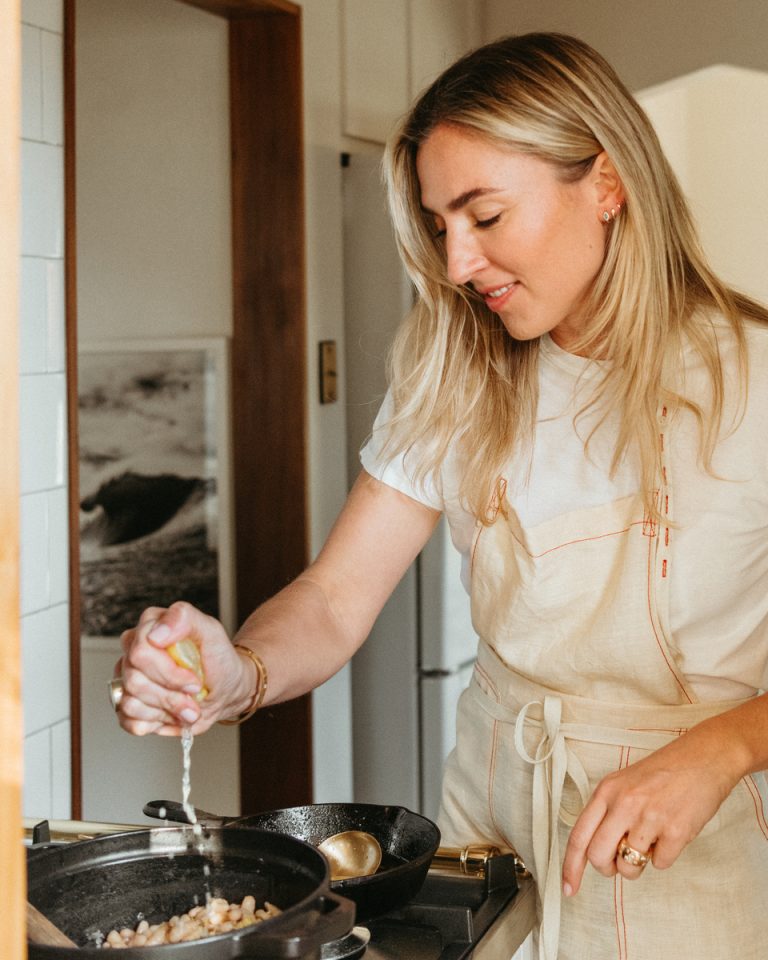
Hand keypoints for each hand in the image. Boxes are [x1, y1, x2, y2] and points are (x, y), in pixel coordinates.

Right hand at [115, 602, 252, 736]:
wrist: (225, 690)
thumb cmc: (218, 659)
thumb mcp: (212, 632)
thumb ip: (185, 618)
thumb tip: (156, 634)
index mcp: (149, 627)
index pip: (140, 650)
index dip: (168, 672)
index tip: (194, 680)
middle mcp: (134, 651)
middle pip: (134, 679)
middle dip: (170, 694)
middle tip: (193, 694)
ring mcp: (129, 678)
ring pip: (130, 702)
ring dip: (166, 710)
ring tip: (188, 706)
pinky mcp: (130, 704)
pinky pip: (128, 720)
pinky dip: (156, 723)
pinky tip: (172, 714)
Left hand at [561, 729, 740, 895]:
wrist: (704, 759)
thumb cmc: (664, 772)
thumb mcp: (624, 782)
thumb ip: (607, 812)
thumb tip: (594, 850)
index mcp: (606, 791)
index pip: (579, 836)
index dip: (570, 867)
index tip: (568, 888)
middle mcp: (624, 804)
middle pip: (599, 857)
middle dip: (607, 868)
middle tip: (619, 861)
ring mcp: (650, 818)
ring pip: (629, 867)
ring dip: (639, 863)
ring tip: (650, 839)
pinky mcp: (676, 832)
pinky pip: (660, 864)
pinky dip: (664, 856)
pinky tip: (671, 832)